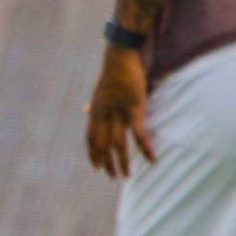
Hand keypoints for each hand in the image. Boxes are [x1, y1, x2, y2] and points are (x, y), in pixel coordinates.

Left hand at [86, 46, 154, 178]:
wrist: (119, 58)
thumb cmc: (111, 74)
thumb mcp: (98, 91)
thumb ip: (93, 105)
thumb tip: (84, 110)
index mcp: (94, 111)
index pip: (90, 138)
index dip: (93, 153)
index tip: (95, 167)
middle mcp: (103, 115)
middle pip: (102, 145)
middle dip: (107, 162)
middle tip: (112, 176)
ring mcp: (117, 113)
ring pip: (118, 143)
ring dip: (122, 161)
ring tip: (127, 175)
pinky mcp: (133, 109)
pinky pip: (138, 133)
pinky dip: (144, 147)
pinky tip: (151, 159)